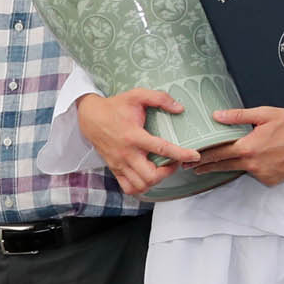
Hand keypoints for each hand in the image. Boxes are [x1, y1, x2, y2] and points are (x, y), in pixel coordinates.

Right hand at [77, 89, 201, 196]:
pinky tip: (149, 176)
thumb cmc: (115, 106)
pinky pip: (128, 188)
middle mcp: (126, 153)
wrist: (89, 116)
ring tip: (162, 169)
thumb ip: (160, 98)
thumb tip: (180, 108)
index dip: (181, 154)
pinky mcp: (114, 169)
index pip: (162, 149)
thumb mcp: (136, 95)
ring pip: (141, 185)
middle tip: (174, 162)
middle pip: (151, 176)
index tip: (194, 155)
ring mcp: (119, 164)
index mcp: (134, 136)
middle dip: (168, 172)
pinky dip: (141, 187)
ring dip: (156, 180)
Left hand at [192, 107, 283, 185]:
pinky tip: (262, 158)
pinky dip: (254, 168)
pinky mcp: (272, 180)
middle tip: (193, 167)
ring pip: (241, 170)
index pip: (217, 154)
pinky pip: (257, 174)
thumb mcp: (265, 114)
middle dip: (207, 166)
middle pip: (223, 166)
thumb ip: (238, 116)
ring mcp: (263, 174)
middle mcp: (253, 164)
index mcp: (248, 147)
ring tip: (224, 160)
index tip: (188, 160)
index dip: (201, 157)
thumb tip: (216, 116)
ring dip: (233, 165)